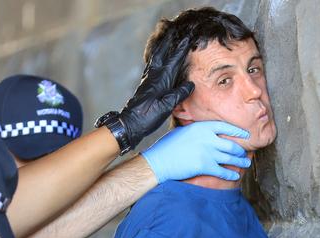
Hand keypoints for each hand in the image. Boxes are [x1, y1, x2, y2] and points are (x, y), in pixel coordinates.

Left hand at [117, 32, 194, 148]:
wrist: (129, 125)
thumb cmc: (146, 118)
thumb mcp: (165, 107)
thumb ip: (178, 95)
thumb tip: (190, 84)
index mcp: (160, 81)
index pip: (173, 62)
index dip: (181, 50)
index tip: (187, 38)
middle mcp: (153, 78)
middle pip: (162, 55)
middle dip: (168, 43)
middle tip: (173, 31)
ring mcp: (147, 82)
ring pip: (155, 60)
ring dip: (161, 49)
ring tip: (165, 41)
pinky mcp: (144, 87)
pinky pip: (151, 68)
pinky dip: (155, 60)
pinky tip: (155, 60)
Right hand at [141, 121, 251, 182]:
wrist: (159, 161)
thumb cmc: (167, 147)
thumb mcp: (183, 131)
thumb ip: (197, 131)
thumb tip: (206, 132)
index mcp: (202, 128)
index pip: (225, 127)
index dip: (238, 131)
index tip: (245, 135)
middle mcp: (208, 139)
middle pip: (231, 145)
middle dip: (240, 150)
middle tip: (244, 153)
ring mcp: (207, 153)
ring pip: (230, 158)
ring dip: (240, 162)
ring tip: (245, 164)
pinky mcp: (204, 167)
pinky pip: (222, 171)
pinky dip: (230, 175)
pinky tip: (235, 176)